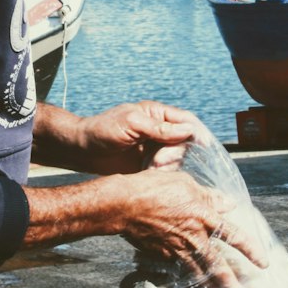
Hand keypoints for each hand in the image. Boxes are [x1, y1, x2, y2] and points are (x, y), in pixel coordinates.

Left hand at [76, 101, 212, 174]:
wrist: (83, 151)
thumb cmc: (102, 130)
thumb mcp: (131, 124)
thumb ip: (159, 128)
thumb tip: (188, 130)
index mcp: (156, 114)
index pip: (186, 119)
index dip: (197, 131)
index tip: (205, 145)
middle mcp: (159, 130)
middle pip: (184, 141)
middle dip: (175, 152)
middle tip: (158, 161)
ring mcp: (154, 148)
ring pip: (177, 158)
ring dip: (168, 164)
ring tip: (150, 167)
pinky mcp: (149, 164)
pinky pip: (166, 170)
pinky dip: (162, 174)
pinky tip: (149, 174)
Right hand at [119, 169, 267, 287]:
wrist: (123, 205)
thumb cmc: (154, 187)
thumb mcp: (185, 183)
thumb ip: (209, 196)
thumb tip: (228, 204)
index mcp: (204, 216)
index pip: (234, 235)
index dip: (251, 250)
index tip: (263, 262)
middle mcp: (194, 236)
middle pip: (216, 264)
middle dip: (229, 282)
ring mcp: (176, 249)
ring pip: (197, 270)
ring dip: (209, 284)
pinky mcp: (161, 254)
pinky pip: (177, 265)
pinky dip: (184, 272)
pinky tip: (186, 275)